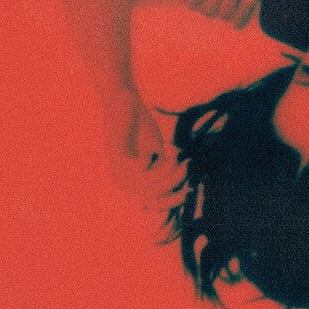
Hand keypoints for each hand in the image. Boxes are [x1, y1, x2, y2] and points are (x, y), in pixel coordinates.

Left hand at [103, 91, 186, 210]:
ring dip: (168, 169)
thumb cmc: (141, 127)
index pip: (155, 204)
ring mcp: (120, 172)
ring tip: (175, 151)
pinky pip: (141, 169)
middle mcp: (125, 182)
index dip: (174, 200)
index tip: (190, 189)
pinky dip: (153, 158)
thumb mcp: (158, 152)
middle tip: (187, 163)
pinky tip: (153, 148)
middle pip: (156, 197)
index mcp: (134, 182)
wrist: (123, 104)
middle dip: (176, 181)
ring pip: (150, 185)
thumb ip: (166, 169)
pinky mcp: (118, 159)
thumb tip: (186, 184)